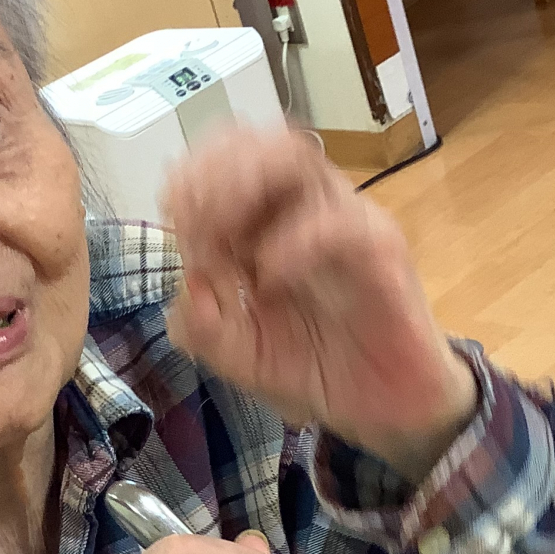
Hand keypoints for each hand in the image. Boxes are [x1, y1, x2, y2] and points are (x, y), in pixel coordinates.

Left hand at [163, 126, 477, 481]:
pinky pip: (336, 222)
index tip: (174, 219)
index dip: (193, 177)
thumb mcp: (237, 356)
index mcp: (265, 224)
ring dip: (244, 186)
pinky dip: (291, 244)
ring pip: (296, 158)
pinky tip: (269, 281)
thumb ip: (200, 325)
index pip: (226, 160)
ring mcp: (343, 220)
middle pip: (257, 142)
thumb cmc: (315, 370)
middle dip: (214, 173)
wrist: (380, 411)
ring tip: (224, 239)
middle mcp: (303, 209)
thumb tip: (185, 283)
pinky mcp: (380, 248)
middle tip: (195, 225)